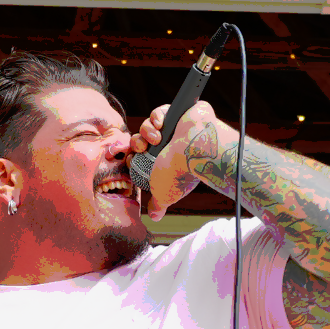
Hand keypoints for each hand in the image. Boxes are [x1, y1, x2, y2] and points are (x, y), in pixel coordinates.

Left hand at [136, 99, 217, 221]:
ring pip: (147, 125)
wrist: (196, 149)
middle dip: (137, 143)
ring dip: (146, 130)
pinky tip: (161, 125)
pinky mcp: (179, 113)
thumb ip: (159, 205)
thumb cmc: (180, 172)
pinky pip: (159, 111)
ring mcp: (173, 129)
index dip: (132, 155)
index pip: (139, 156)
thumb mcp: (164, 194)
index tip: (133, 158)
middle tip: (143, 147)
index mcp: (163, 161)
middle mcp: (167, 146)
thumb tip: (156, 217)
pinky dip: (156, 116)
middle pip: (140, 139)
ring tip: (156, 137)